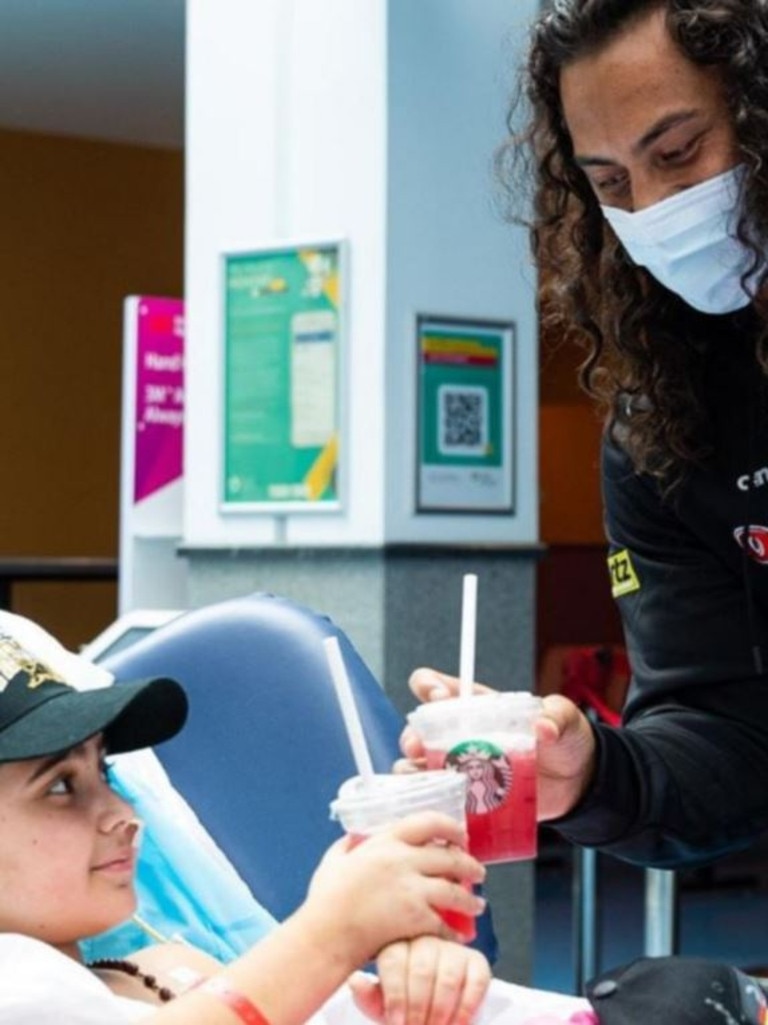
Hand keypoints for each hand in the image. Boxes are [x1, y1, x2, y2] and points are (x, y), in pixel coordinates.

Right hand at [306, 813, 486, 964]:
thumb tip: (356, 837)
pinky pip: (445, 923)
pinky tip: (459, 935)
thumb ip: (348, 844)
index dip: (451, 827)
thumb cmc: (326, 899)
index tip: (461, 835)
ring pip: (454, 890)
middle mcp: (403, 860)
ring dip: (470, 899)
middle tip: (478, 872)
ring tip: (478, 905)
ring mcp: (412, 890)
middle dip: (469, 865)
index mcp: (386, 841)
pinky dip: (454, 931)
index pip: (429, 822)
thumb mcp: (334, 860)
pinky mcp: (416, 919)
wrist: (326, 934)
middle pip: (450, 856)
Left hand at [349, 936, 490, 1024]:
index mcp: (397, 944)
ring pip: (447, 976)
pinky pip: (475, 981)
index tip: (397, 1022)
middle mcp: (426, 940)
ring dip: (441, 1010)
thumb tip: (356, 982)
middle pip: (421, 969)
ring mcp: (453, 949)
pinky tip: (458, 1024)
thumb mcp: (382, 1004)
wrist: (434, 1012)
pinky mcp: (477, 962)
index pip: (394, 960)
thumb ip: (368, 996)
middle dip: (418, 1007)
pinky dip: (466, 1008)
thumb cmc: (404, 1005)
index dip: (396, 995)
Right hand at [397, 668, 596, 820]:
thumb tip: (544, 726)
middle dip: (411, 737)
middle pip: (417, 730)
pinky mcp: (467, 799)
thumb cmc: (565, 740)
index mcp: (476, 707)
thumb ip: (556, 716)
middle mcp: (459, 736)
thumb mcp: (564, 718)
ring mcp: (460, 768)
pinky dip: (430, 806)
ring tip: (426, 782)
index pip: (437, 688)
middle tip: (417, 748)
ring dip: (413, 774)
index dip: (429, 686)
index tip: (438, 696)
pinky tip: (435, 810)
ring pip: (418, 769)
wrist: (577, 782)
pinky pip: (438, 802)